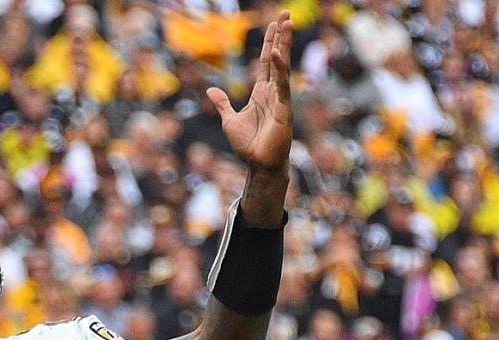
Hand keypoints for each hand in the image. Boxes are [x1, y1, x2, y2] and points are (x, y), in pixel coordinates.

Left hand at [206, 12, 292, 172]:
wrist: (259, 165)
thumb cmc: (249, 145)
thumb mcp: (229, 120)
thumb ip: (222, 104)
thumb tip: (212, 90)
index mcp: (262, 92)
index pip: (266, 62)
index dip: (269, 42)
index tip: (273, 23)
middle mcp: (273, 92)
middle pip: (277, 58)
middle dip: (281, 36)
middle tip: (285, 14)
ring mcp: (280, 99)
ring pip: (282, 67)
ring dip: (284, 45)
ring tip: (286, 24)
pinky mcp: (283, 110)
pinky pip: (281, 86)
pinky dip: (280, 70)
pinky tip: (277, 54)